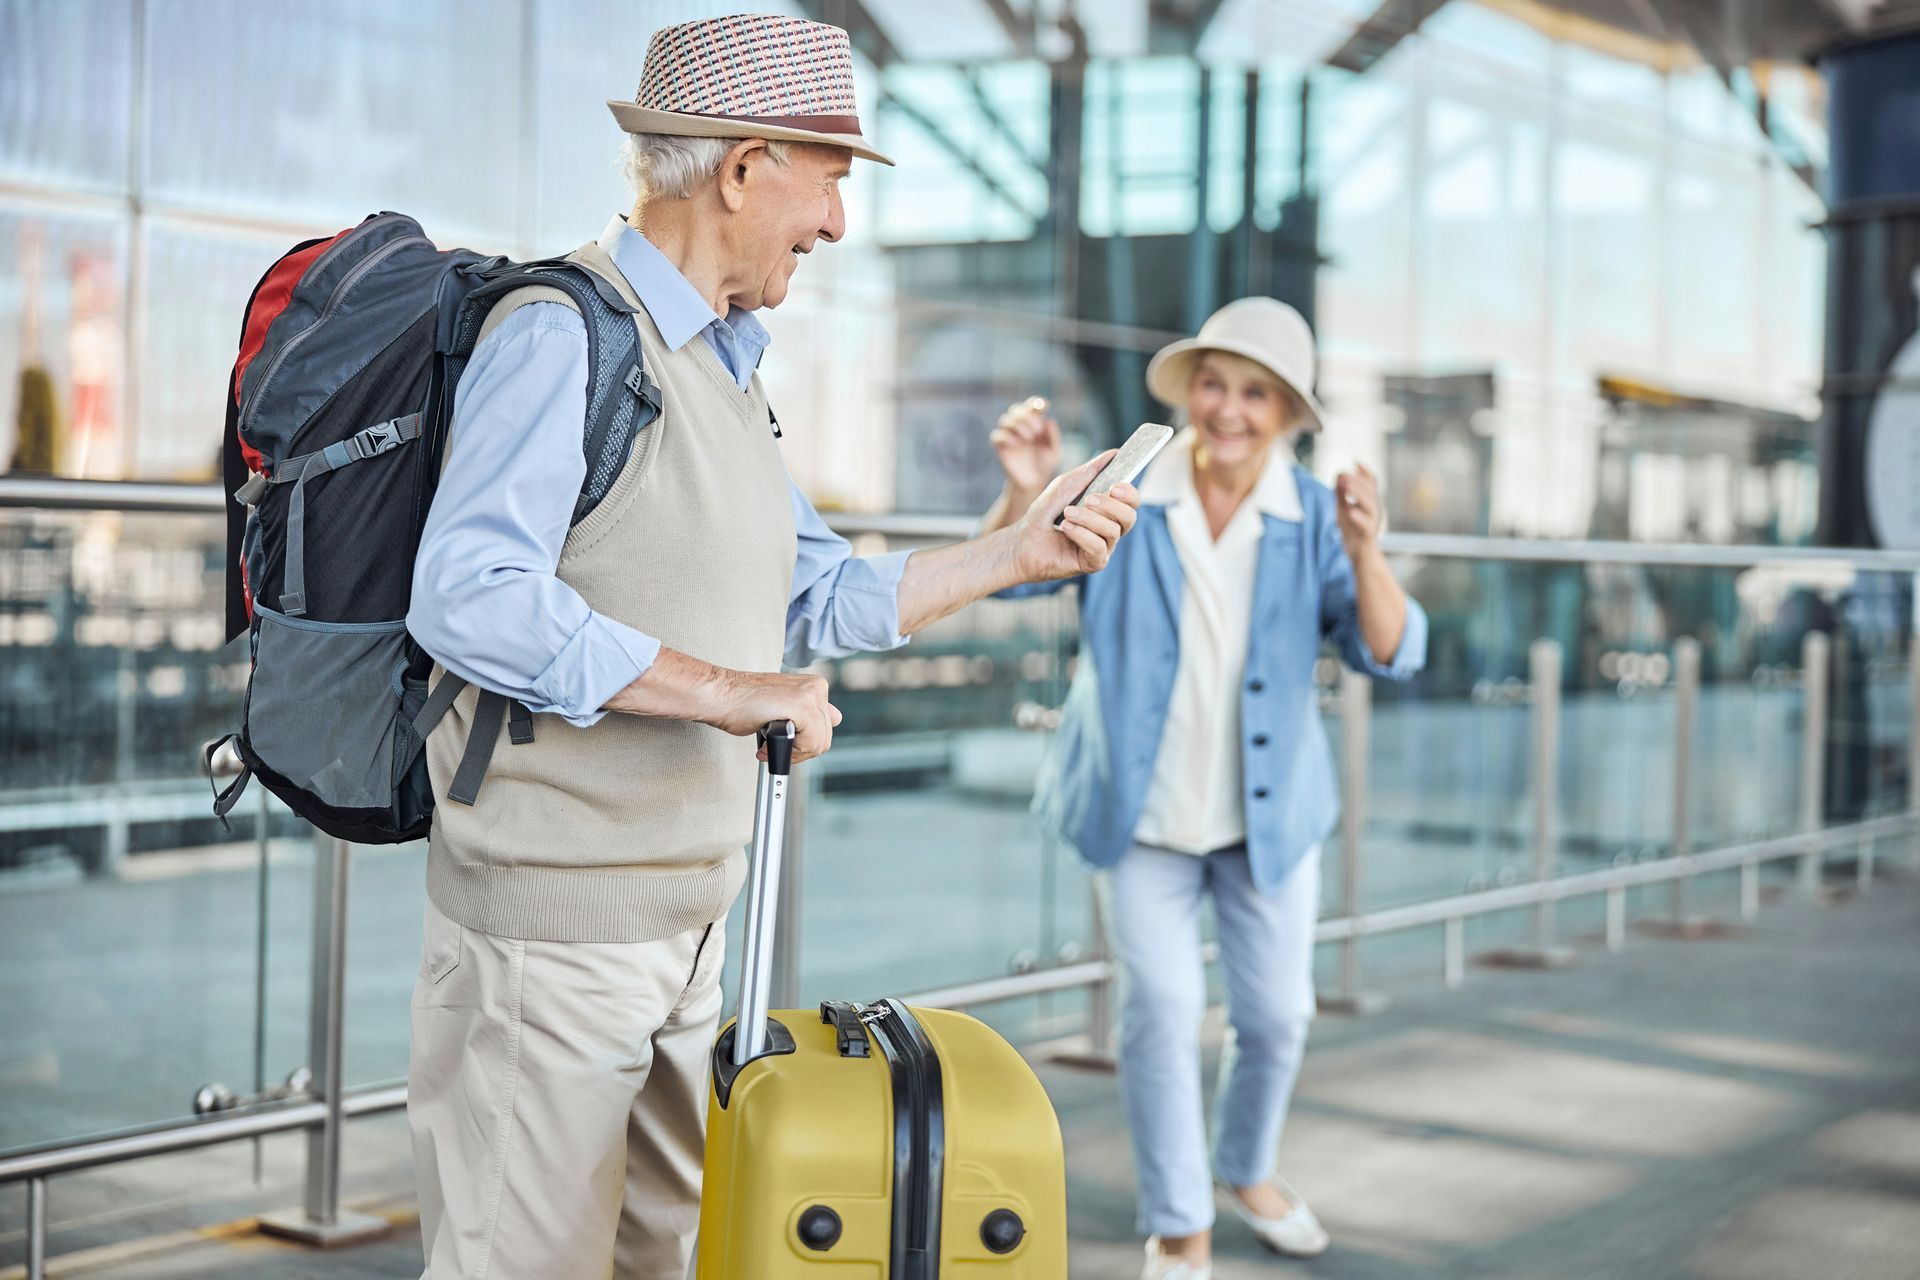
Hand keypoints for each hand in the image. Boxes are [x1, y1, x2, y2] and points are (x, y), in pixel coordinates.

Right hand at [709, 669, 840, 762]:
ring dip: (791, 753)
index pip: (827, 727)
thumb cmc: (742, 703)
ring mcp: (810, 695)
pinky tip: (767, 744)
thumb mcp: (784, 706)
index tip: (784, 742)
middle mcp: (816, 688)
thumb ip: (811, 713)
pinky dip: (787, 752)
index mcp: (815, 687)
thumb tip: (836, 718)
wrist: (720, 695)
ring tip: (767, 744)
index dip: (803, 742)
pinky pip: (808, 744)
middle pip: (824, 738)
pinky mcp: (801, 705)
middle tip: (771, 746)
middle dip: (798, 751)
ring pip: (818, 743)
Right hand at [990, 396, 1061, 497]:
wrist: (1033, 483)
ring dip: (1018, 425)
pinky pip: (996, 436)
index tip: (1043, 407)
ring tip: (1029, 438)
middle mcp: (1019, 426)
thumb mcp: (1054, 451)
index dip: (1036, 403)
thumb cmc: (1044, 464)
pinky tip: (1017, 444)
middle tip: (1037, 431)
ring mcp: (1008, 436)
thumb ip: (1053, 436)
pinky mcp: (1000, 447)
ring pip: (1005, 419)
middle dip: (1027, 416)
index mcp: (1033, 423)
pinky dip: (1006, 436)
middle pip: (1016, 409)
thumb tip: (1048, 421)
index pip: (1031, 406)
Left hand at [1012, 451, 1139, 581]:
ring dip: (1088, 519)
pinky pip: (1098, 547)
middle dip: (1110, 505)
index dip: (1129, 493)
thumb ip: (1089, 471)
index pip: (1132, 502)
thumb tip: (1114, 453)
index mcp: (1107, 510)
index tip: (1115, 486)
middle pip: (1129, 517)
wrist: (1022, 542)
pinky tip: (1065, 528)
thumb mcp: (1065, 486)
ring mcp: (1103, 548)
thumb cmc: (1044, 514)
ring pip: (1113, 531)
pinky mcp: (1093, 563)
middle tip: (1089, 499)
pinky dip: (1081, 534)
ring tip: (1066, 514)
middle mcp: (1109, 530)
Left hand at [1334, 462, 1383, 555]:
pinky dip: (1359, 517)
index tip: (1355, 463)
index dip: (1365, 472)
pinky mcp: (1368, 534)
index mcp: (1369, 501)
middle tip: (1344, 474)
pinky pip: (1366, 525)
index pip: (1371, 483)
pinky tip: (1351, 511)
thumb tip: (1339, 474)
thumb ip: (1340, 493)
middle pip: (1370, 491)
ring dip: (1358, 494)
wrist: (1359, 555)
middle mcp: (1374, 509)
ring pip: (1370, 505)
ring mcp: (1373, 521)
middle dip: (1357, 481)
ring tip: (1347, 486)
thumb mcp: (1343, 509)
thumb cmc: (1352, 531)